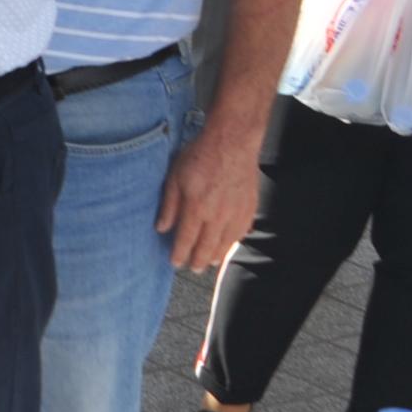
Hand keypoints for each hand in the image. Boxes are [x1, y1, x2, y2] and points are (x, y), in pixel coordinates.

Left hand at [156, 125, 260, 272]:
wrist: (232, 142)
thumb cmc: (200, 156)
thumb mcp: (175, 177)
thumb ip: (169, 205)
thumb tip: (161, 228)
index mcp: (197, 208)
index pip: (186, 239)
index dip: (180, 254)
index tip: (175, 263)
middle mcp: (217, 215)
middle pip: (207, 246)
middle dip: (198, 260)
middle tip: (192, 268)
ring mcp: (236, 213)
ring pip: (226, 243)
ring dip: (216, 255)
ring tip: (209, 262)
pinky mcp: (249, 207)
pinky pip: (241, 231)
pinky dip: (234, 241)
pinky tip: (229, 244)